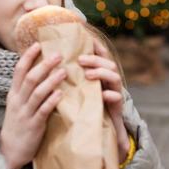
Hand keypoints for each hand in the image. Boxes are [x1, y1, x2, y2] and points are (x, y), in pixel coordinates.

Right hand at [0, 43, 65, 168]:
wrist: (9, 151)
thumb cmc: (19, 126)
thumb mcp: (19, 105)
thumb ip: (28, 91)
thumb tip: (42, 73)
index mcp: (14, 94)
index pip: (19, 71)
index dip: (28, 56)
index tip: (39, 44)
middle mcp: (18, 101)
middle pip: (30, 78)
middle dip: (43, 65)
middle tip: (58, 54)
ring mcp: (25, 113)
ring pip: (37, 93)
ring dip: (51, 80)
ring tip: (63, 71)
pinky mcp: (34, 126)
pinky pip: (43, 111)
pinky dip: (51, 101)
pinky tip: (61, 93)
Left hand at [78, 39, 130, 162]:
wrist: (96, 131)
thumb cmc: (83, 107)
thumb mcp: (77, 89)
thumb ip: (71, 76)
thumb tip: (51, 60)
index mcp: (99, 74)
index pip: (101, 54)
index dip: (95, 45)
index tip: (84, 37)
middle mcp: (109, 81)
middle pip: (108, 62)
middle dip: (95, 59)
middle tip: (79, 60)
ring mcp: (115, 92)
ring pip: (115, 76)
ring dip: (102, 73)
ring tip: (87, 75)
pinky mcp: (117, 107)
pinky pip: (117, 98)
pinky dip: (110, 95)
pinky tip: (102, 95)